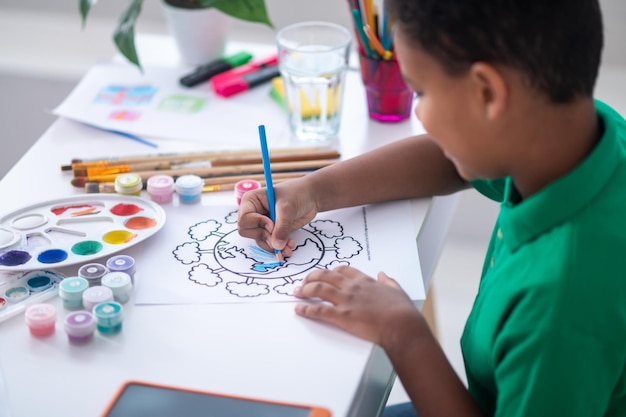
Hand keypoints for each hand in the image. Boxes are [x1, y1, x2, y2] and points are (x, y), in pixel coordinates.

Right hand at [237, 178, 318, 255]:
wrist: (311, 197)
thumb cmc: (297, 193)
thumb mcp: (287, 208)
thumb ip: (281, 227)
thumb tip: (276, 246)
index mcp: (251, 201)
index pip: (244, 219)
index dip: (257, 224)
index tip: (272, 224)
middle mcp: (254, 213)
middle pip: (248, 232)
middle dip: (264, 237)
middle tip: (278, 238)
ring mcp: (262, 224)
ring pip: (260, 241)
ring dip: (274, 246)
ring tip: (288, 246)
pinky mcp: (272, 232)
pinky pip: (270, 244)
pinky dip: (279, 248)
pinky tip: (289, 246)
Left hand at [293, 266, 421, 347]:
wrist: (401, 326)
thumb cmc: (402, 311)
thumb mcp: (397, 290)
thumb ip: (388, 281)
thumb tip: (383, 274)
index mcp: (365, 281)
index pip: (342, 270)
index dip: (330, 271)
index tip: (323, 274)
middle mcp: (352, 287)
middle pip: (325, 276)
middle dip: (311, 277)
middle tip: (303, 282)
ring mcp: (346, 300)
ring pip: (318, 289)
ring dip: (304, 290)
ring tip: (297, 293)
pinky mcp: (342, 316)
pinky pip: (318, 310)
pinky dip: (306, 310)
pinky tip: (299, 310)